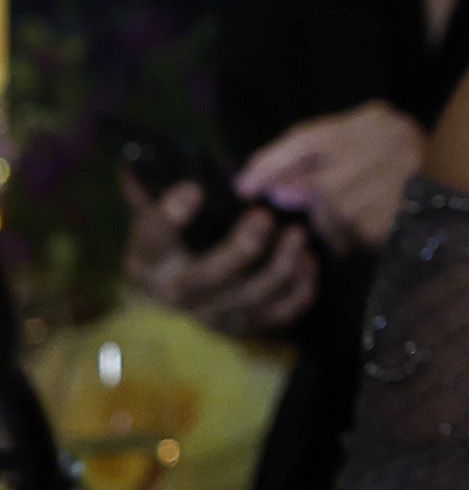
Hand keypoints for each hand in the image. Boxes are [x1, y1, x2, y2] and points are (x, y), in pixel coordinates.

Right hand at [120, 176, 315, 336]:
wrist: (181, 291)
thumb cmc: (174, 241)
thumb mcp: (157, 217)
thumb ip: (152, 192)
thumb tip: (136, 164)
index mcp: (148, 260)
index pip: (153, 239)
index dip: (170, 216)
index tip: (193, 189)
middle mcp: (177, 293)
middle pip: (208, 277)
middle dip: (240, 248)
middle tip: (264, 217)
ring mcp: (213, 314)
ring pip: (251, 298)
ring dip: (280, 266)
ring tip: (299, 234)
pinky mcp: (246, 325)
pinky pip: (279, 313)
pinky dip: (300, 289)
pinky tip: (310, 261)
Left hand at [236, 102, 424, 253]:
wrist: (462, 185)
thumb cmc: (394, 167)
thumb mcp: (355, 149)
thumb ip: (313, 160)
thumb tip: (275, 191)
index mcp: (376, 120)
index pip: (310, 139)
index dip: (272, 163)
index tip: (243, 187)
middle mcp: (395, 142)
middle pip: (323, 183)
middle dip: (301, 198)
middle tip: (288, 203)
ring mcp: (409, 177)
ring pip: (340, 211)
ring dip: (329, 223)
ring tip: (341, 221)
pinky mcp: (414, 209)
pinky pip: (362, 232)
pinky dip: (351, 237)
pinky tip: (359, 232)